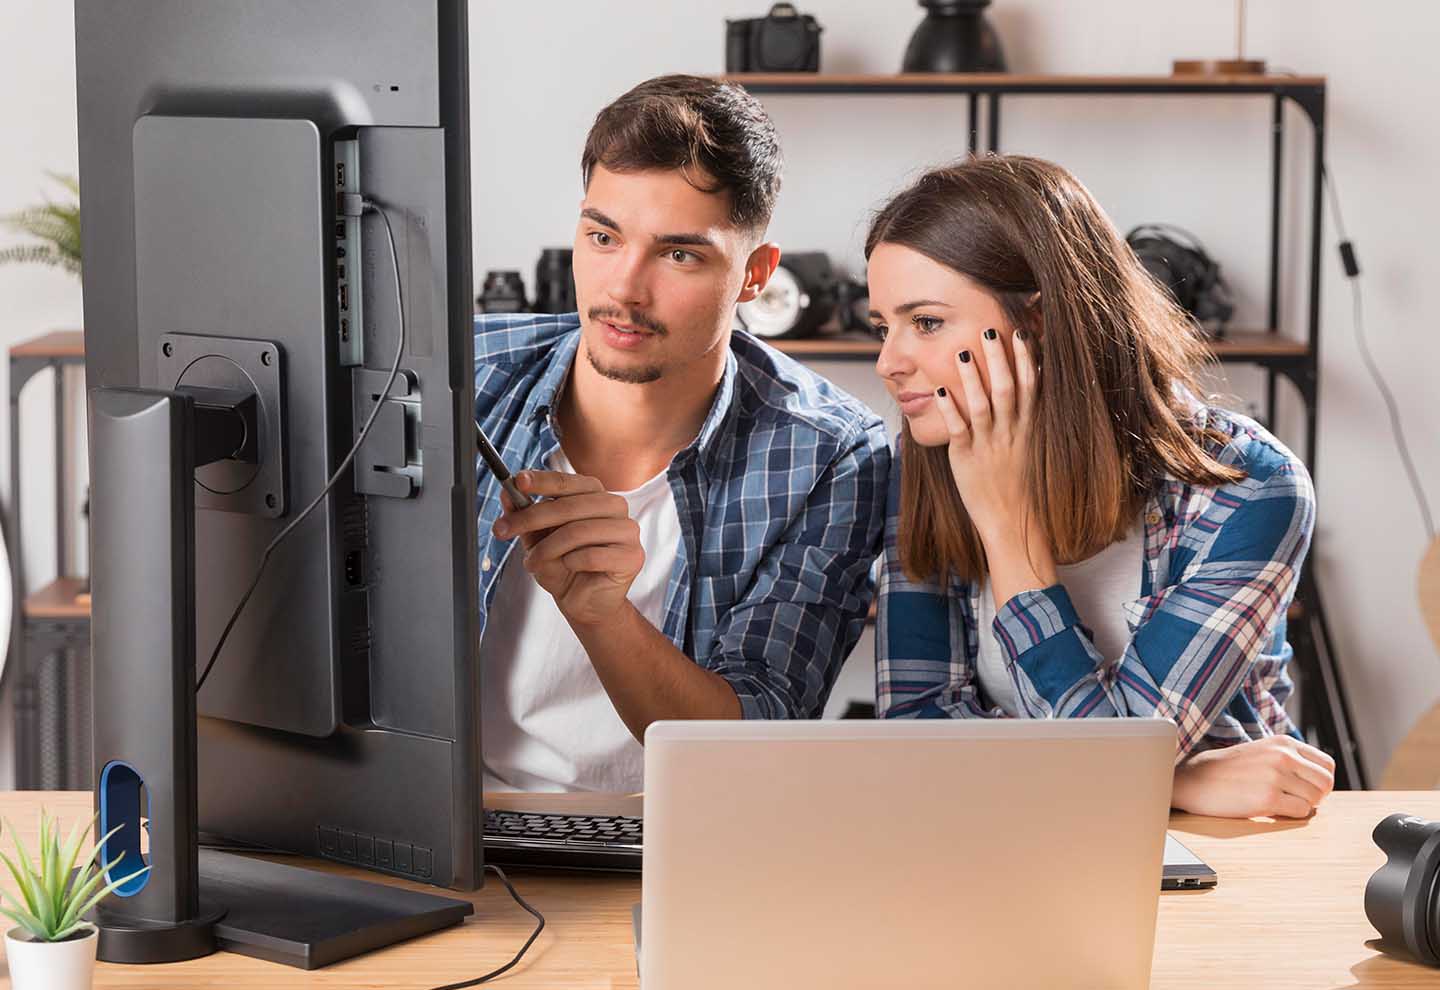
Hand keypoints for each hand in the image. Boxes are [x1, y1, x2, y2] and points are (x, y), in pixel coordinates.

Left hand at [492, 470, 643, 628]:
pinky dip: (571, 563)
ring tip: (533, 562)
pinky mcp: (632, 556)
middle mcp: (615, 507)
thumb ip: (524, 516)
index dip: (542, 481)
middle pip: (569, 506)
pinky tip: (568, 568)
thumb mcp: (536, 540)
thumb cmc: (564, 567)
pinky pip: (592, 555)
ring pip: (578, 531)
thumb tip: (507, 495)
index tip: (518, 482)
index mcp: (595, 495)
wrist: (585, 604)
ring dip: (547, 548)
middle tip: (503, 530)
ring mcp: (628, 531)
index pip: (567, 482)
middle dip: (531, 518)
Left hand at [934, 328, 1053, 605]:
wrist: (1015, 524)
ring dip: (971, 378)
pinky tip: (940, 390)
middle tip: (990, 331)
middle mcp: (1011, 433)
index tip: (1022, 333)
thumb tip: (1031, 387)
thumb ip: (1028, 416)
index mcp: (1028, 428)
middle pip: (1006, 389)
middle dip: (998, 360)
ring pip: (981, 406)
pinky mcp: (967, 459)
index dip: (1026, 359)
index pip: (1031, 386)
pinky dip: (949, 409)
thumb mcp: (1031, 447)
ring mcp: (989, 445)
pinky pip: (958, 430)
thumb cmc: (1020, 485)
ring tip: (961, 353)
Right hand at [1171, 736, 1335, 819]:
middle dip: (1315, 796)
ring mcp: (1276, 776)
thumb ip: (1291, 759)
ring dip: (1301, 806)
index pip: (1327, 764)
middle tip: (1294, 800)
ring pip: (1315, 799)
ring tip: (1279, 804)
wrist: (1194, 780)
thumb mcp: (1262, 752)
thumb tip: (1322, 784)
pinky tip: (1271, 810)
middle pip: (1326, 783)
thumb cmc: (1228, 770)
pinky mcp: (1268, 798)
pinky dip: (1290, 815)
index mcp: (1283, 742)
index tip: (1304, 788)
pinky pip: (1301, 812)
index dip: (1320, 781)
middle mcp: (1282, 755)